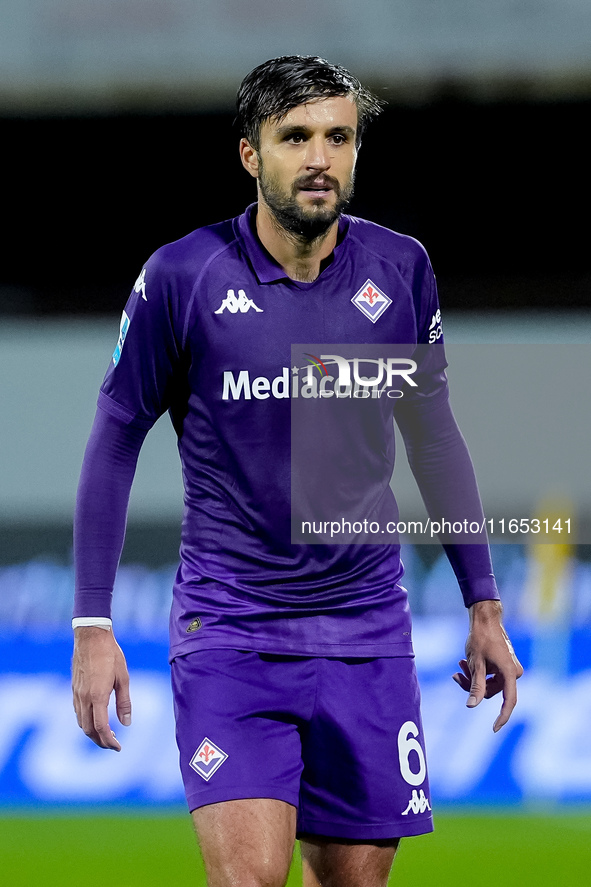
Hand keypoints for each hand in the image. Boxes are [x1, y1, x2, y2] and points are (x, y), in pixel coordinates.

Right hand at [72, 626, 130, 750]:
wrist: (91, 636)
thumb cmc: (110, 654)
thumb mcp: (123, 677)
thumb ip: (124, 702)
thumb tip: (126, 723)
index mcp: (98, 696)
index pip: (101, 728)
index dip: (109, 741)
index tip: (118, 747)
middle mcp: (84, 698)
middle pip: (88, 730)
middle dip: (100, 741)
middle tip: (113, 745)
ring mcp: (76, 693)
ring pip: (81, 722)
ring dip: (92, 733)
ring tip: (106, 734)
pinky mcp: (74, 688)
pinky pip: (78, 712)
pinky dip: (86, 722)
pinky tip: (96, 718)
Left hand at [452, 599, 522, 732]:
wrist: (485, 619)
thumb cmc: (480, 638)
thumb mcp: (475, 663)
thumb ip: (475, 686)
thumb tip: (471, 706)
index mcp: (510, 673)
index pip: (509, 701)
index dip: (502, 717)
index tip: (494, 729)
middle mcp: (514, 673)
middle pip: (492, 691)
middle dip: (473, 686)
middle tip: (456, 675)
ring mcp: (510, 670)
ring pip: (489, 685)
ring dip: (473, 679)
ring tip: (460, 665)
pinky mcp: (505, 666)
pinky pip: (491, 677)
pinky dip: (478, 673)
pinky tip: (465, 663)